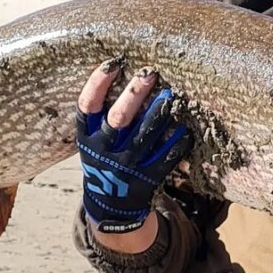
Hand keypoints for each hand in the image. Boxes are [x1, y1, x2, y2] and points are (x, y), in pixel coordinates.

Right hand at [77, 61, 192, 233]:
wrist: (111, 209)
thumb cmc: (104, 163)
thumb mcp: (93, 144)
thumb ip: (103, 119)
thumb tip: (125, 76)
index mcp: (87, 139)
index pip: (87, 107)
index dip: (97, 84)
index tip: (113, 63)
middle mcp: (104, 152)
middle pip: (119, 118)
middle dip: (134, 93)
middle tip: (150, 72)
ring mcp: (126, 167)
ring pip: (145, 135)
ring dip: (159, 112)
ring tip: (170, 94)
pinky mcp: (148, 179)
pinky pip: (167, 156)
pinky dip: (178, 140)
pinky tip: (186, 126)